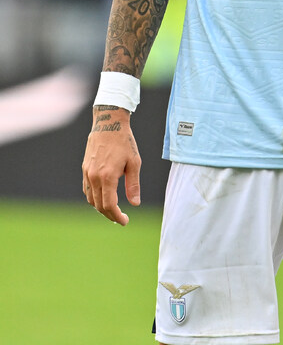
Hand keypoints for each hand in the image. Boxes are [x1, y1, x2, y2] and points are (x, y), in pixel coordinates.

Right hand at [82, 107, 141, 225]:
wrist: (108, 123)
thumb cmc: (124, 141)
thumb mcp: (134, 162)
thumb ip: (133, 185)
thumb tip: (135, 204)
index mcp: (107, 176)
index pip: (109, 205)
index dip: (117, 216)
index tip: (125, 221)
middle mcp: (94, 177)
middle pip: (98, 206)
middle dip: (110, 215)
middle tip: (121, 218)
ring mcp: (87, 173)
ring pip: (90, 199)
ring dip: (100, 208)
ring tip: (113, 210)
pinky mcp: (85, 168)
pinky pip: (87, 189)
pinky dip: (94, 198)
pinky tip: (103, 197)